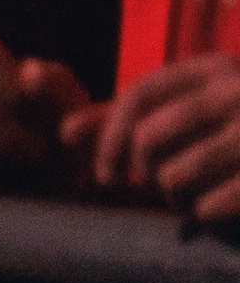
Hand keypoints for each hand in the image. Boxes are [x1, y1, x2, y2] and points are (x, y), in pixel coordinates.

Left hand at [93, 54, 239, 220]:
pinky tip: (209, 213)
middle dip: (143, 170)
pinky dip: (200, 213)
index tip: (105, 174)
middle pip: (150, 135)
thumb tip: (65, 132)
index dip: (110, 134)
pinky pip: (211, 203)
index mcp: (216, 68)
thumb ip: (133, 117)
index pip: (140, 94)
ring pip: (176, 173)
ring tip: (185, 201)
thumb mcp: (198, 110)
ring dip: (171, 196)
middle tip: (157, 187)